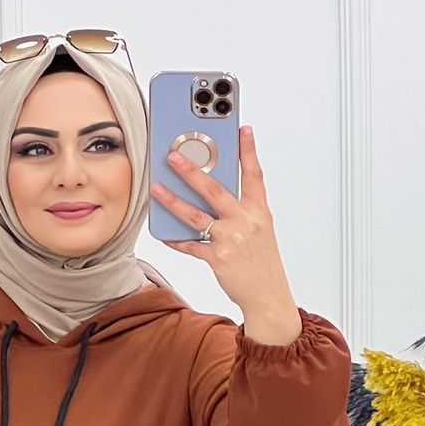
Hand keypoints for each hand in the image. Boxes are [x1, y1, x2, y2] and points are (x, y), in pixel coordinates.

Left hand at [149, 124, 300, 337]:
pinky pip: (191, 245)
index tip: (242, 129)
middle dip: (192, 171)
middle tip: (174, 156)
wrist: (268, 296)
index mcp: (259, 212)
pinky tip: (165, 232)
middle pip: (214, 190)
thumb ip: (242, 211)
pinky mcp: (217, 258)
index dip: (249, 151)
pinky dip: (177, 239)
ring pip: (195, 215)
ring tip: (156, 188)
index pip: (254, 175)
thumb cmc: (263, 263)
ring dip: (172, 200)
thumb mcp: (260, 231)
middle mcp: (245, 222)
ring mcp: (230, 239)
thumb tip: (215, 195)